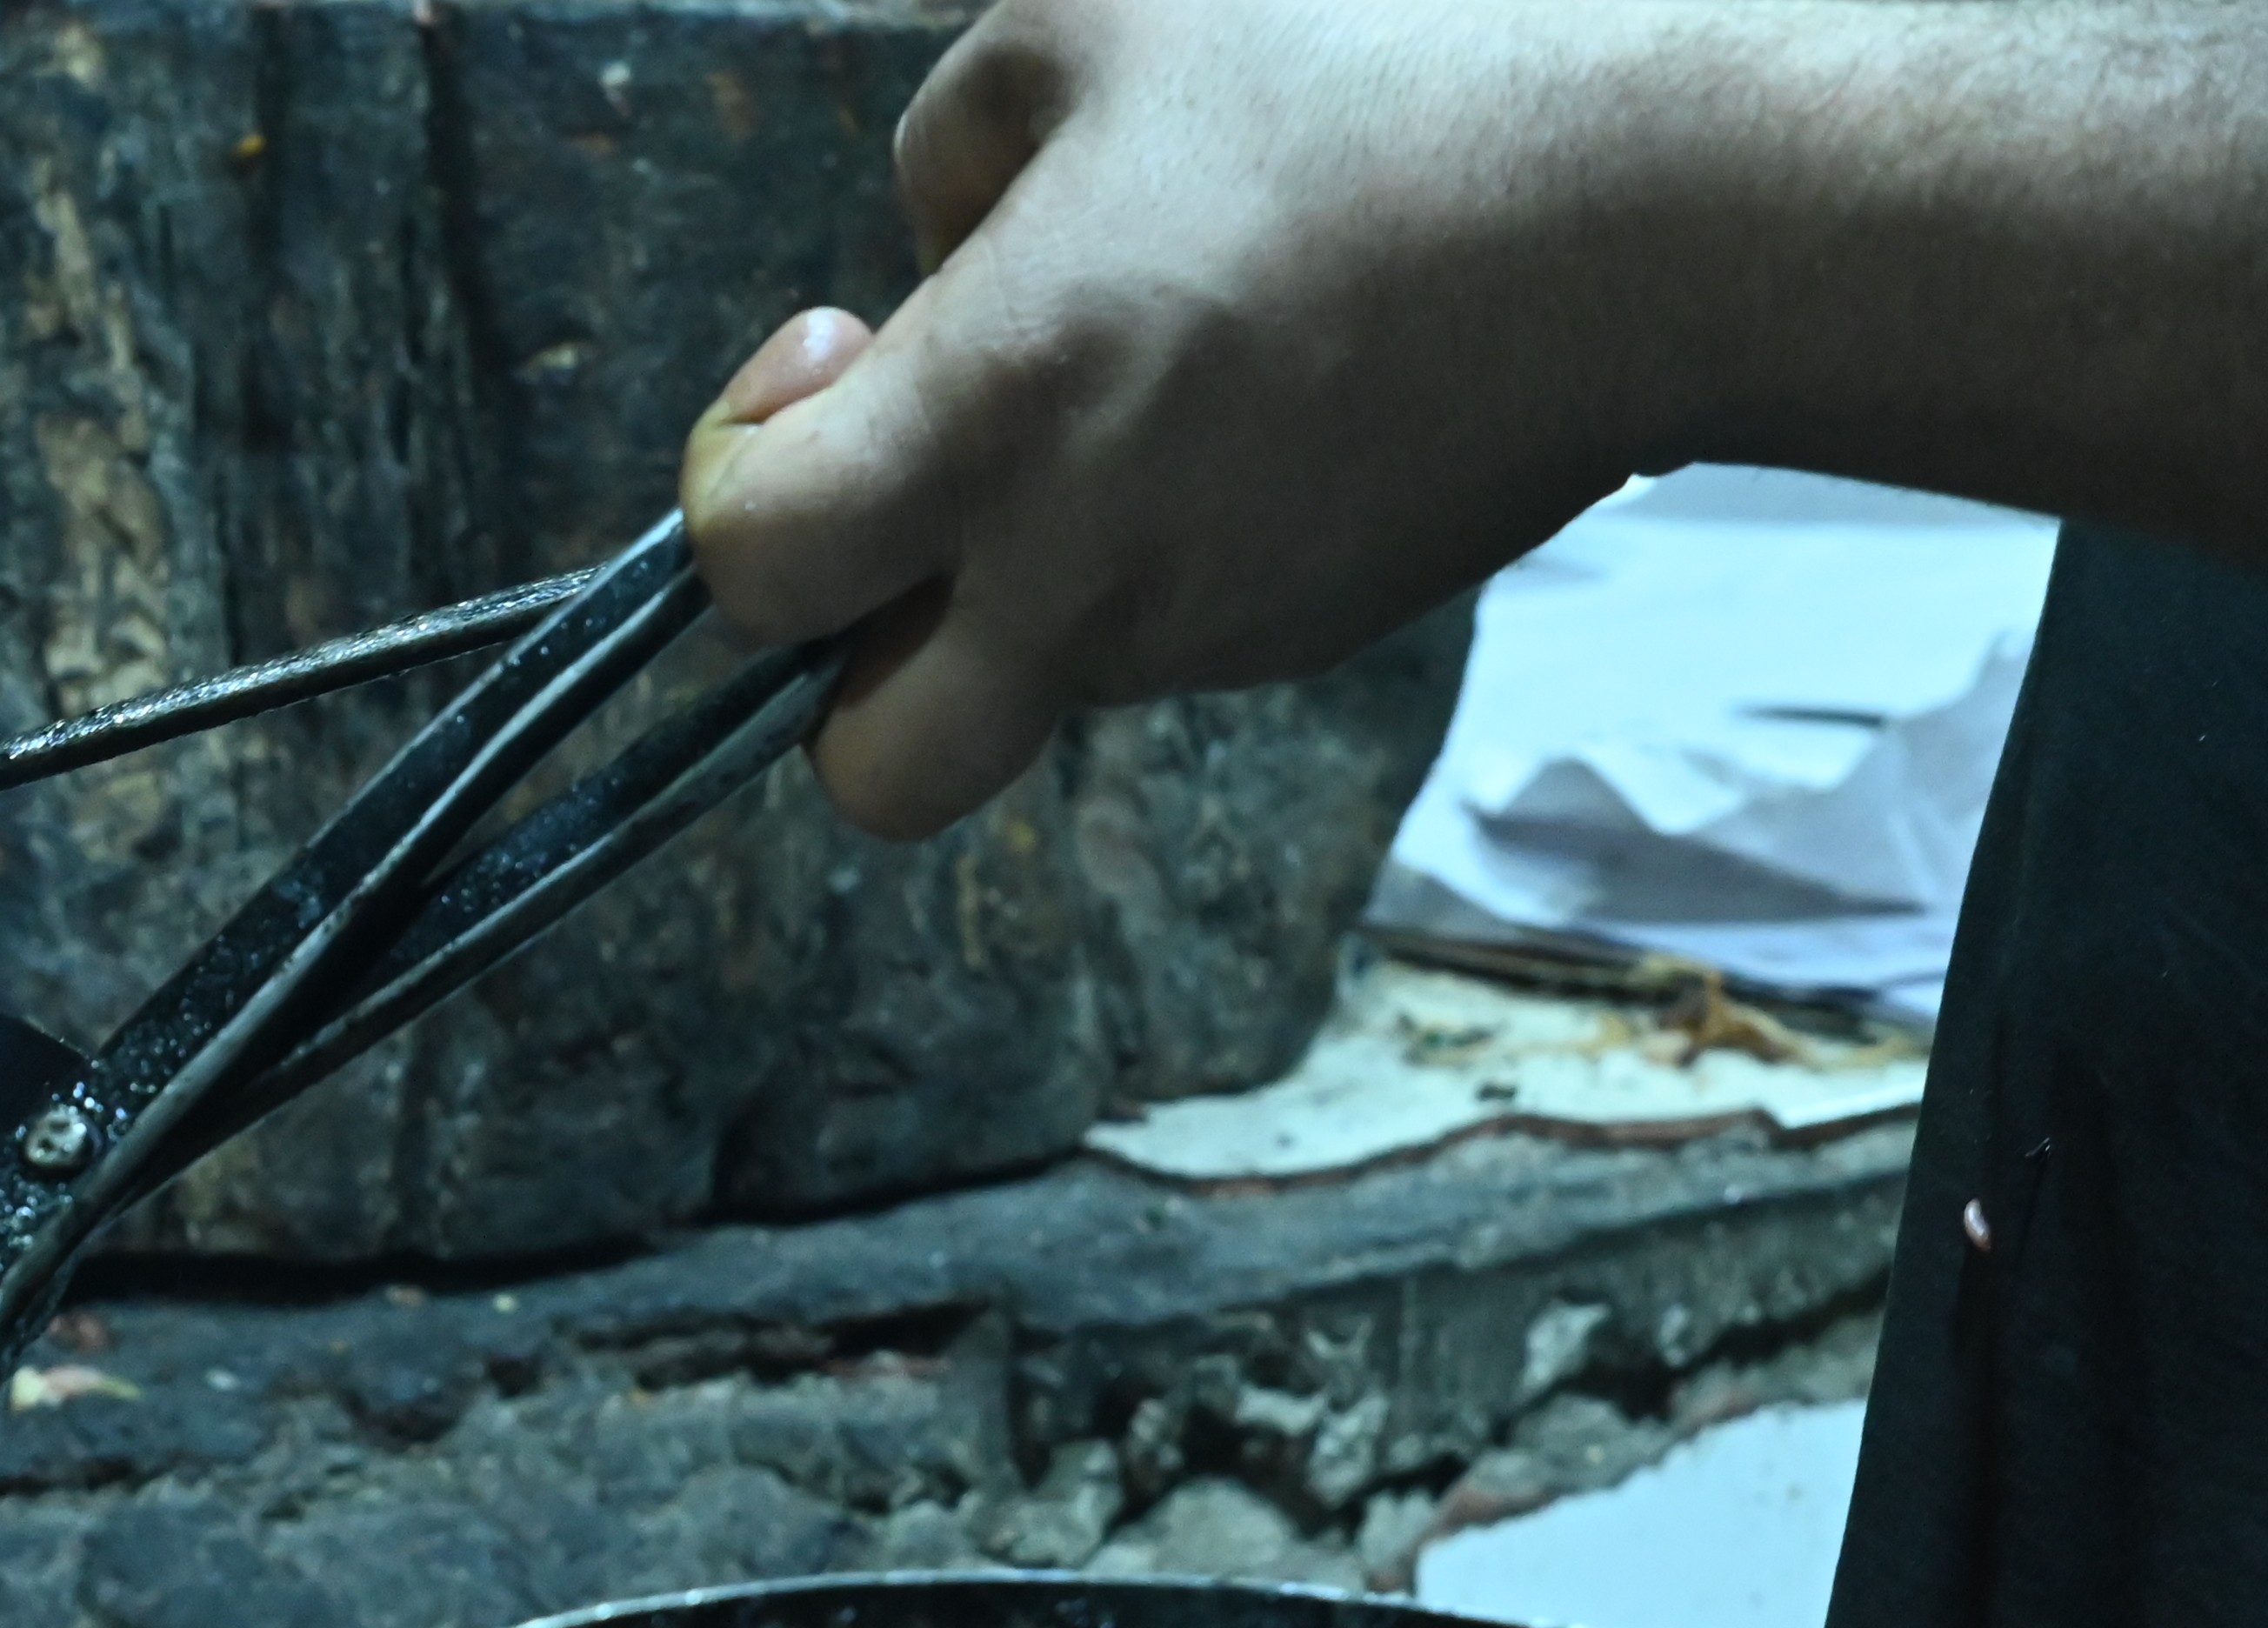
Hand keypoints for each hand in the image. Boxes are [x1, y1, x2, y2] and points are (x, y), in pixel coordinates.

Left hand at [685, 0, 1661, 837]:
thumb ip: (949, 151)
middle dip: (846, 668)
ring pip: (1031, 679)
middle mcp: (1084, 573)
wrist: (1677, 193)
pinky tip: (1257, 389)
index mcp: (992, 417)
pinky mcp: (1318, 626)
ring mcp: (1211, 626)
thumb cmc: (1377, 57)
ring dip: (1024, 568)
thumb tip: (926, 269)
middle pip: (871, 768)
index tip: (828, 353)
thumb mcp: (1095, 12)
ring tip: (1141, 376)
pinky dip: (1159, 539)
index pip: (746, 569)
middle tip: (916, 506)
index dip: (733, 480)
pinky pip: (1167, 626)